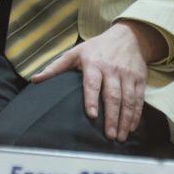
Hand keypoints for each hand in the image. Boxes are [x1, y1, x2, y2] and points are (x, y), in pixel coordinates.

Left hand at [31, 20, 165, 141]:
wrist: (128, 36)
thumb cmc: (97, 47)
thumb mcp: (75, 53)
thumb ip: (55, 67)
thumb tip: (34, 80)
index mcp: (94, 63)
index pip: (92, 83)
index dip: (92, 99)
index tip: (92, 115)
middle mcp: (112, 69)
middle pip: (112, 95)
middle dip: (112, 117)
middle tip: (109, 135)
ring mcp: (127, 74)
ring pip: (128, 99)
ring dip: (125, 119)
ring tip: (120, 137)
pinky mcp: (139, 78)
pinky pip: (139, 99)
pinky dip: (136, 114)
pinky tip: (131, 127)